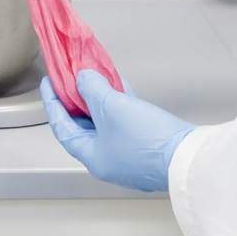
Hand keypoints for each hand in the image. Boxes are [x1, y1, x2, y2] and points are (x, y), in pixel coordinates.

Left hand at [40, 70, 196, 193]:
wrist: (188, 157)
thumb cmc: (145, 138)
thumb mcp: (112, 107)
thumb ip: (91, 88)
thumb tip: (82, 78)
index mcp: (92, 157)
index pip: (62, 128)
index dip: (52, 103)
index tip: (48, 82)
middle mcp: (108, 160)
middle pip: (84, 126)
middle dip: (77, 99)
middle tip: (72, 76)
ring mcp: (129, 156)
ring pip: (106, 123)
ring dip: (100, 99)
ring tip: (95, 76)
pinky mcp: (147, 148)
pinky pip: (125, 123)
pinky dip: (120, 105)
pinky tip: (122, 87)